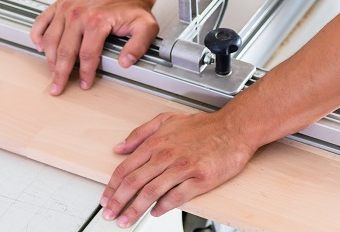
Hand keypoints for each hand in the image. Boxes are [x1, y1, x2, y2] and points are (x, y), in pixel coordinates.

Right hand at [31, 0, 158, 94]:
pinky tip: (39, 48)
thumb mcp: (146, 27)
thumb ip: (139, 46)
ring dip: (50, 59)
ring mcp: (67, 8)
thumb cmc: (133, 10)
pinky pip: (41, 21)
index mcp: (97, 20)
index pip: (86, 54)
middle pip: (64, 50)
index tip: (85, 84)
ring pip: (50, 40)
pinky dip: (37, 35)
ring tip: (53, 73)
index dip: (85, 72)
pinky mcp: (60, 5)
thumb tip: (125, 62)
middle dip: (60, 72)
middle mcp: (79, 13)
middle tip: (58, 88)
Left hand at [99, 111, 256, 226]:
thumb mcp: (167, 120)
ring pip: (151, 192)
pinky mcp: (199, 180)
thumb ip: (141, 133)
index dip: (112, 187)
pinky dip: (162, 207)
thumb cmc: (204, 126)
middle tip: (109, 214)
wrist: (233, 129)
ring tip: (126, 220)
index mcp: (156, 143)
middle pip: (134, 182)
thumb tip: (120, 147)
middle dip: (118, 202)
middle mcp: (166, 155)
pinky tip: (155, 212)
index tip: (106, 198)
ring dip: (135, 209)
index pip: (126, 168)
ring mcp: (182, 168)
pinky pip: (176, 197)